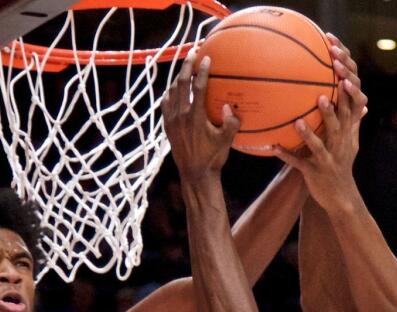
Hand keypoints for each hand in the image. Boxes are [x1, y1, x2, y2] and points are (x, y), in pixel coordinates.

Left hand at [162, 52, 240, 180]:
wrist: (194, 174)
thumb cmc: (213, 157)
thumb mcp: (226, 141)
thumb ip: (231, 123)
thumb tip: (229, 107)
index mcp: (195, 116)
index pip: (198, 87)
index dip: (202, 70)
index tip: (206, 57)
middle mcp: (180, 115)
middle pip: (181, 83)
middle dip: (186, 65)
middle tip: (193, 52)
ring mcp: (171, 120)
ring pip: (171, 91)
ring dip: (178, 77)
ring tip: (185, 68)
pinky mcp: (167, 126)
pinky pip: (165, 103)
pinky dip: (170, 92)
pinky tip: (175, 89)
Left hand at [272, 33, 368, 211]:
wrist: (340, 196)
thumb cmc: (341, 164)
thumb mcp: (350, 141)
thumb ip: (352, 119)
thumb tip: (360, 99)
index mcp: (348, 133)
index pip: (352, 106)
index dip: (349, 86)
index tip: (342, 64)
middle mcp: (341, 144)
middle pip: (340, 120)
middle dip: (334, 103)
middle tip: (325, 85)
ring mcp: (328, 159)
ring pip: (320, 143)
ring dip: (312, 130)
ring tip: (302, 116)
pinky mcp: (314, 173)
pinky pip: (299, 163)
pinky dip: (287, 155)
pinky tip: (273, 148)